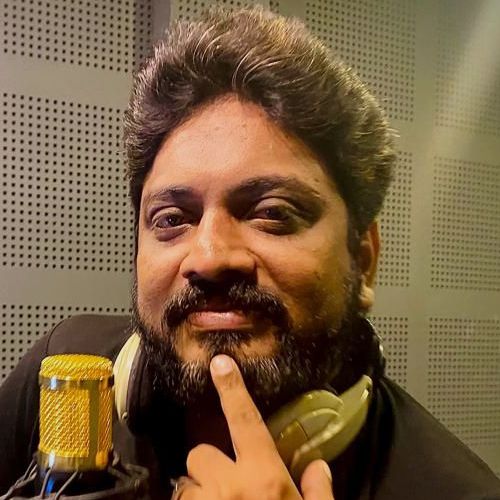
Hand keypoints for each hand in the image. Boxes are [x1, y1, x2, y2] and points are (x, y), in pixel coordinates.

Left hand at [175, 354, 333, 499]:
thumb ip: (318, 492)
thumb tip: (318, 468)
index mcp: (265, 477)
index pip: (245, 421)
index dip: (232, 389)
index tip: (220, 363)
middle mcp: (230, 487)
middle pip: (201, 453)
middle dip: (211, 465)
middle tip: (227, 484)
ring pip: (186, 481)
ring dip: (199, 489)